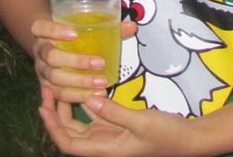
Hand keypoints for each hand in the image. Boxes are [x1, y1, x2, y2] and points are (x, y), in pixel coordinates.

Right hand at [30, 18, 112, 103]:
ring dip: (79, 81)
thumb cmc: (72, 37)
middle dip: (76, 61)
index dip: (54, 30)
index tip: (74, 33)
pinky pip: (59, 94)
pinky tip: (94, 95)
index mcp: (43, 32)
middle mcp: (39, 51)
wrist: (53, 51)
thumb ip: (107, 27)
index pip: (40, 27)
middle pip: (51, 56)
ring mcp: (41, 71)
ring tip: (102, 83)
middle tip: (101, 63)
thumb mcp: (83, 29)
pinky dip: (77, 96)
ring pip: (55, 77)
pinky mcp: (47, 87)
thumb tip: (132, 26)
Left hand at [38, 84, 201, 156]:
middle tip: (47, 86)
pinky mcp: (115, 125)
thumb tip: (87, 99)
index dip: (51, 126)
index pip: (67, 143)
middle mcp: (102, 144)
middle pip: (67, 132)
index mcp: (105, 150)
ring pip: (78, 123)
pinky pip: (92, 114)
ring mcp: (108, 135)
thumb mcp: (142, 122)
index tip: (43, 104)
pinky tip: (81, 84)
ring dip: (66, 106)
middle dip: (54, 112)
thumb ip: (114, 112)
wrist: (188, 140)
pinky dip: (83, 101)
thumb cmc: (167, 135)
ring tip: (58, 83)